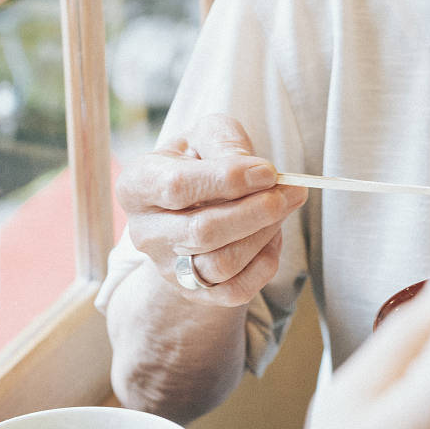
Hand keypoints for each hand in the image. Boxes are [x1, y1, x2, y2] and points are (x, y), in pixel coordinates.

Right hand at [116, 114, 306, 306]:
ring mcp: (167, 267)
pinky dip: (264, 263)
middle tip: (292, 191)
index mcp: (137, 186)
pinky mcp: (194, 292)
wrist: (192, 202)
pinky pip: (235, 290)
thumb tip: (256, 173)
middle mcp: (145, 232)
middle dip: (257, 211)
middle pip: (203, 232)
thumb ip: (227, 144)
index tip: (268, 171)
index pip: (178, 186)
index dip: (228, 179)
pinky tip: (270, 236)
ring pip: (222, 263)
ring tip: (282, 208)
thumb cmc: (200, 161)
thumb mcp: (207, 136)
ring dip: (264, 234)